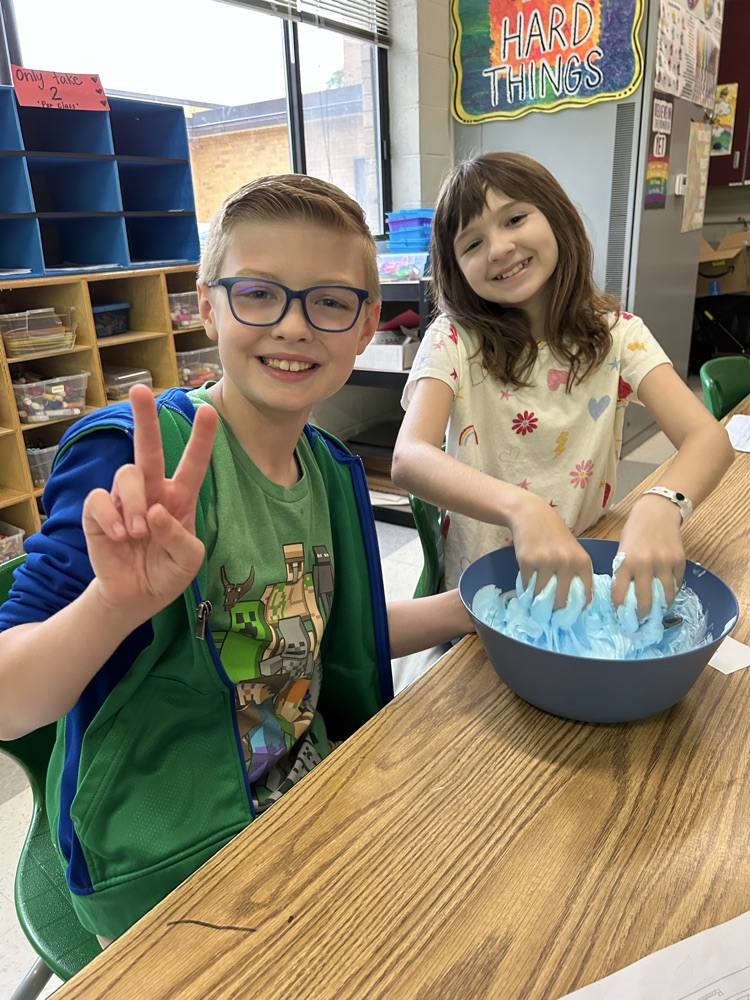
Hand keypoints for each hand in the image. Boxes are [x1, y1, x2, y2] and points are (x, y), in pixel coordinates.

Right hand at [81, 384, 217, 623]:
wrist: (135, 596)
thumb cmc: (167, 572)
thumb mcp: (188, 561)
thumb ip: (180, 538)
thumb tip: (156, 512)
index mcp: (179, 498)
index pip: (193, 463)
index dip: (201, 438)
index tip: (208, 411)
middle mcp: (152, 491)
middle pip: (147, 448)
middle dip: (144, 418)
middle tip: (139, 390)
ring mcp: (123, 499)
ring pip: (126, 476)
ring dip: (134, 503)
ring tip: (138, 533)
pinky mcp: (98, 512)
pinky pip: (99, 499)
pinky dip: (111, 517)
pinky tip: (119, 537)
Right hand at [509, 495, 592, 608]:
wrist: (531, 515)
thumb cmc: (554, 535)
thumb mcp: (573, 551)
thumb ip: (576, 573)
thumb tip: (576, 604)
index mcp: (582, 562)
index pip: (584, 596)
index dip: (576, 610)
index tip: (569, 616)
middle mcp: (566, 563)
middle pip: (561, 601)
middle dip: (554, 611)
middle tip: (549, 613)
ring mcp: (546, 562)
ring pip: (541, 595)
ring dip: (537, 601)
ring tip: (535, 601)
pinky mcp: (527, 561)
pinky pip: (527, 585)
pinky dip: (526, 589)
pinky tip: (527, 586)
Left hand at [611, 494, 685, 614]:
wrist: (657, 513)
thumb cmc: (635, 532)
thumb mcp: (622, 551)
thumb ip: (623, 573)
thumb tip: (624, 600)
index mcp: (625, 562)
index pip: (620, 596)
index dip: (620, 610)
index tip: (621, 616)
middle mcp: (645, 564)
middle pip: (644, 602)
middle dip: (642, 616)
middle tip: (641, 621)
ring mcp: (664, 563)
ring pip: (665, 597)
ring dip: (661, 607)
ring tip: (657, 610)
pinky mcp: (680, 562)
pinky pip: (677, 585)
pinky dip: (672, 592)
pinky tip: (667, 594)